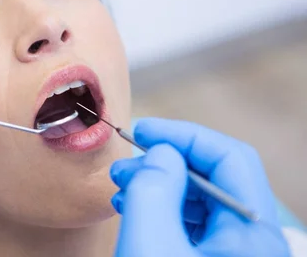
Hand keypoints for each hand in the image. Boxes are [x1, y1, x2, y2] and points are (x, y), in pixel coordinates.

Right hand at [111, 118, 289, 256]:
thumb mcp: (149, 245)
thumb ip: (154, 190)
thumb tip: (163, 153)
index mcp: (252, 235)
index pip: (229, 157)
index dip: (183, 135)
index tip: (142, 131)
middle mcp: (253, 241)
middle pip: (214, 177)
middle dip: (164, 162)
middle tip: (123, 167)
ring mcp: (236, 254)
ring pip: (201, 199)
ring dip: (159, 184)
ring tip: (122, 188)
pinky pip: (194, 222)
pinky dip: (162, 208)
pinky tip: (134, 210)